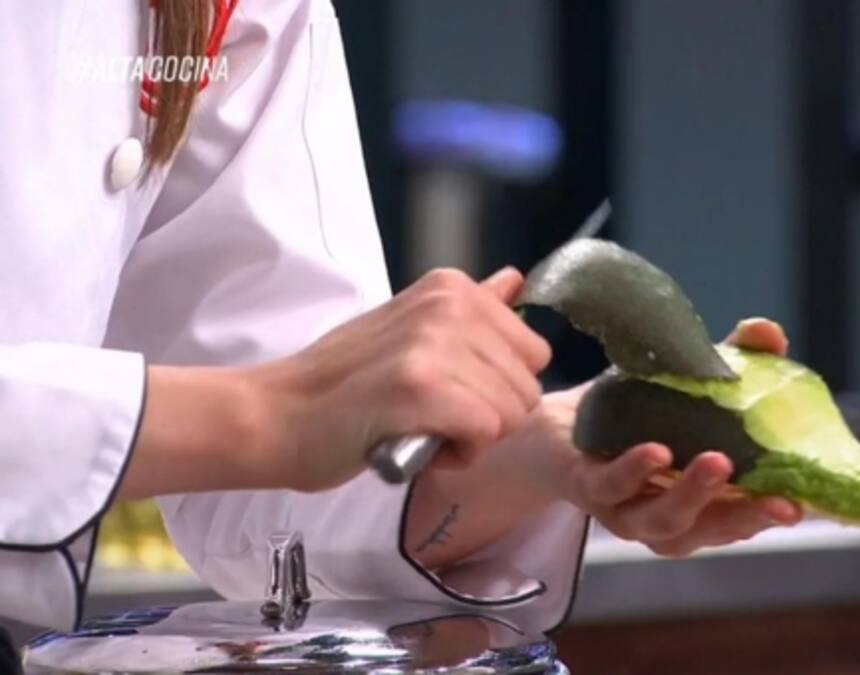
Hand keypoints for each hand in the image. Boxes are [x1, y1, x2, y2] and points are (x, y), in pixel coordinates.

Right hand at [251, 267, 550, 491]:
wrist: (278, 415)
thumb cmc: (344, 384)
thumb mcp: (410, 330)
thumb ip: (470, 310)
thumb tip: (516, 281)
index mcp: (451, 288)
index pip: (533, 351)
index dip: (497, 386)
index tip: (448, 391)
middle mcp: (448, 305)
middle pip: (528, 386)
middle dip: (489, 416)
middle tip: (430, 415)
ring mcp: (434, 343)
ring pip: (511, 412)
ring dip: (471, 438)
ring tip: (419, 428)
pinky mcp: (421, 386)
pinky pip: (485, 431)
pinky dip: (457, 454)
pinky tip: (416, 444)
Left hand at [540, 317, 802, 557]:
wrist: (561, 426)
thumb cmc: (640, 416)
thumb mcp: (691, 386)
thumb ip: (735, 360)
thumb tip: (768, 332)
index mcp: (700, 505)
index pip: (742, 520)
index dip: (770, 515)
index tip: (800, 505)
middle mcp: (667, 519)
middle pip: (708, 529)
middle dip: (744, 516)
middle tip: (777, 497)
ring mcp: (626, 510)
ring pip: (662, 521)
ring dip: (693, 496)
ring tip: (717, 463)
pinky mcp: (587, 488)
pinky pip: (610, 487)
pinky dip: (634, 470)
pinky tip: (656, 451)